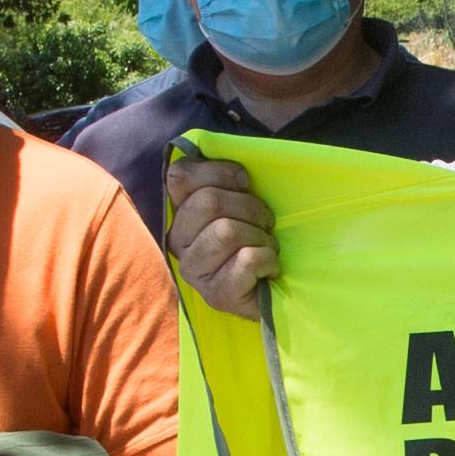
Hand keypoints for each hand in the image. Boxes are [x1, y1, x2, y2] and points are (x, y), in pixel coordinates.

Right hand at [164, 156, 280, 315]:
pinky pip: (247, 259)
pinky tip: (269, 269)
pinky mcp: (215, 294)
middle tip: (265, 222)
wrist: (277, 290)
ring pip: (227, 230)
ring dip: (260, 236)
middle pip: (209, 202)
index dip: (219, 172)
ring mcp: (193, 270)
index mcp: (180, 213)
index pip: (180, 176)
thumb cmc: (258, 239)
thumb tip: (231, 161)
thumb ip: (226, 180)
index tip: (245, 182)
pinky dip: (268, 259)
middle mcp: (178, 241)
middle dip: (250, 207)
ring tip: (266, 247)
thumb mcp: (241, 202)